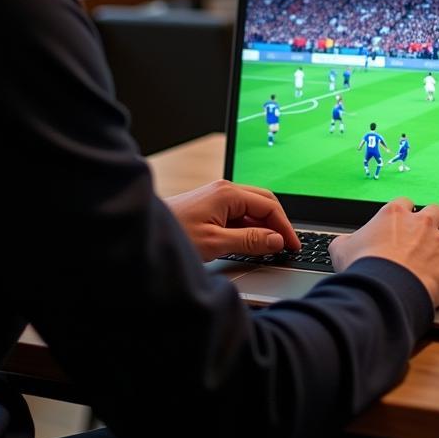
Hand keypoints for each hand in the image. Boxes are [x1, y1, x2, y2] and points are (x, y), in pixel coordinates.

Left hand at [165, 180, 300, 261]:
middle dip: (278, 223)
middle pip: (263, 202)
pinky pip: (238, 214)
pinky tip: (252, 243)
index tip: (293, 245)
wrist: (145, 230)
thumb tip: (276, 240)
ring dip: (264, 226)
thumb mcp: (216, 243)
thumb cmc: (175, 234)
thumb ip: (249, 240)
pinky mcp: (210, 207)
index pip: (268, 205)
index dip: (284, 226)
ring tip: (272, 247)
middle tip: (288, 245)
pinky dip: (250, 227)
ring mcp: (217, 197)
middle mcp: (224, 190)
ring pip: (251, 209)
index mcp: (228, 193)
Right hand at [329, 198, 438, 307]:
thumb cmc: (364, 267)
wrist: (385, 288)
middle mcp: (423, 222)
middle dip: (435, 223)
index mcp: (395, 213)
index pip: (407, 203)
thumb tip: (342, 244)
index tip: (404, 225)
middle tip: (429, 237)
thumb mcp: (342, 248)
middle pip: (438, 211)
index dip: (407, 214)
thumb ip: (346, 240)